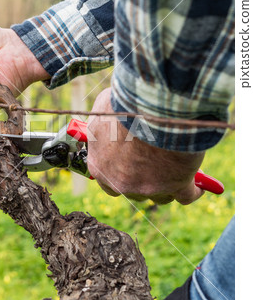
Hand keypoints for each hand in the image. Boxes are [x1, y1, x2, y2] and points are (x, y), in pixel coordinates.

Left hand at [86, 88, 204, 204]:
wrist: (152, 104)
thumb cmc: (125, 103)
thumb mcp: (104, 111)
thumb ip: (103, 126)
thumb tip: (108, 125)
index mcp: (100, 166)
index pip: (108, 182)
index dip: (122, 173)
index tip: (131, 164)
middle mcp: (121, 182)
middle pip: (135, 190)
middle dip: (145, 179)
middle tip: (156, 164)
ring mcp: (148, 187)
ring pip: (160, 195)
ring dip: (167, 185)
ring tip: (177, 168)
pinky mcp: (176, 186)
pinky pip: (187, 195)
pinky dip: (194, 189)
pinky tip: (199, 183)